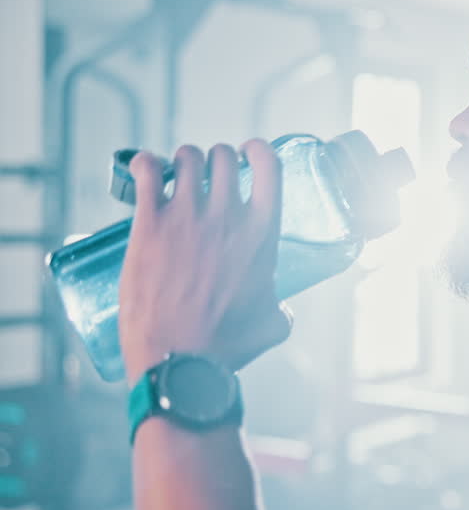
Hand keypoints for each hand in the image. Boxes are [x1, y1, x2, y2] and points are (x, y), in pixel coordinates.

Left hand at [119, 141, 292, 383]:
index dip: (257, 151)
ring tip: (175, 176)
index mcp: (262, 234)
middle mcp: (227, 216)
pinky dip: (144, 163)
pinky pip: (145, 171)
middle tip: (207, 176)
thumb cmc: (226, 346)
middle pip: (222, 157)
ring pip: (187, 158)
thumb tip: (284, 310)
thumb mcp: (272, 325)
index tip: (247, 154)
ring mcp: (186, 217)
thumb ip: (283, 310)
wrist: (178, 359)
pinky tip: (143, 170)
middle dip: (215, 160)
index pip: (268, 166)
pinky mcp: (149, 225)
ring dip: (183, 162)